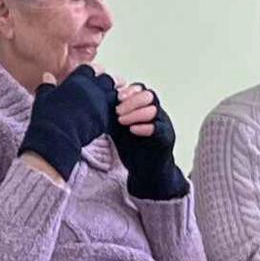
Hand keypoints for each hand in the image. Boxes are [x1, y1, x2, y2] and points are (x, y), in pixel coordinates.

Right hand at [16, 68, 119, 181]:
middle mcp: (92, 88)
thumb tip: (47, 76)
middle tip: (110, 84)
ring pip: (116, 93)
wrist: (57, 135)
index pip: (90, 69)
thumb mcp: (43, 97)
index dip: (93, 70)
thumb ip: (48, 85)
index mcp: (77, 80)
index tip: (94, 73)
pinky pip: (116, 112)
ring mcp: (101, 103)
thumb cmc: (48, 115)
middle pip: (107, 78)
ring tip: (115, 98)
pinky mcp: (106, 118)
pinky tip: (114, 115)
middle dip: (109, 80)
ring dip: (116, 94)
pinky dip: (116, 112)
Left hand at [110, 83, 186, 201]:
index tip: (115, 96)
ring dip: (136, 113)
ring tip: (121, 120)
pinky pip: (159, 129)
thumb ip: (111, 116)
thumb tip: (93, 105)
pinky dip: (145, 127)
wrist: (146, 171)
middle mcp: (157, 113)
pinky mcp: (166, 139)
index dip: (128, 91)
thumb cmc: (132, 147)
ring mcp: (163, 125)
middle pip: (149, 95)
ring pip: (154, 110)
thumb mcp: (118, 129)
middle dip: (132, 100)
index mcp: (145, 108)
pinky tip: (133, 130)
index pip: (140, 89)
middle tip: (117, 111)